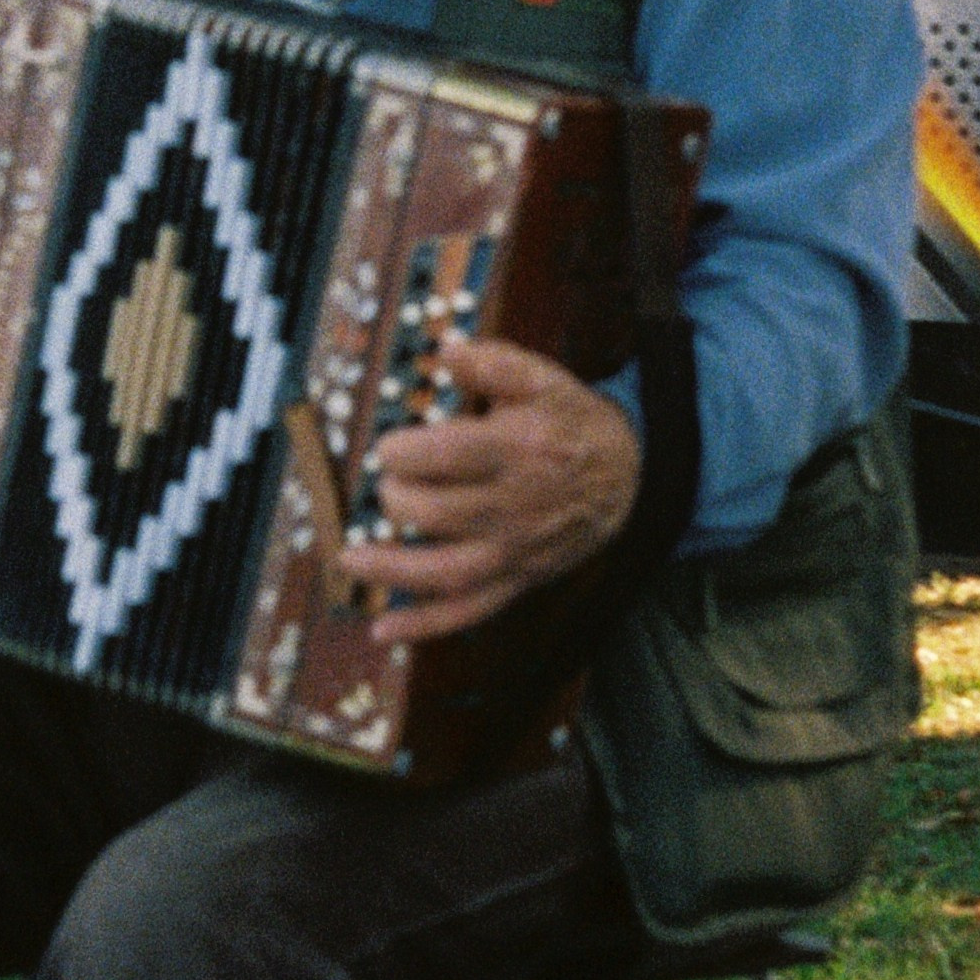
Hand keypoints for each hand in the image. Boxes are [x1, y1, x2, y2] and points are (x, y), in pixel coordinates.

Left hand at [344, 338, 640, 645]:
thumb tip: (446, 350)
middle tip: (385, 485)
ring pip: (445, 571)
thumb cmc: (575, 425)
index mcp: (516, 450)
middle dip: (395, 498)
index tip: (389, 445)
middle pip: (436, 512)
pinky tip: (383, 628)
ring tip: (349, 557)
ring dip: (391, 569)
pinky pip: (468, 611)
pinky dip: (423, 626)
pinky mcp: (516, 580)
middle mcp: (512, 506)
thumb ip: (494, 364)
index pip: (447, 456)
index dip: (403, 450)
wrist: (630, 477)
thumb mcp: (545, 380)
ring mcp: (513, 550)